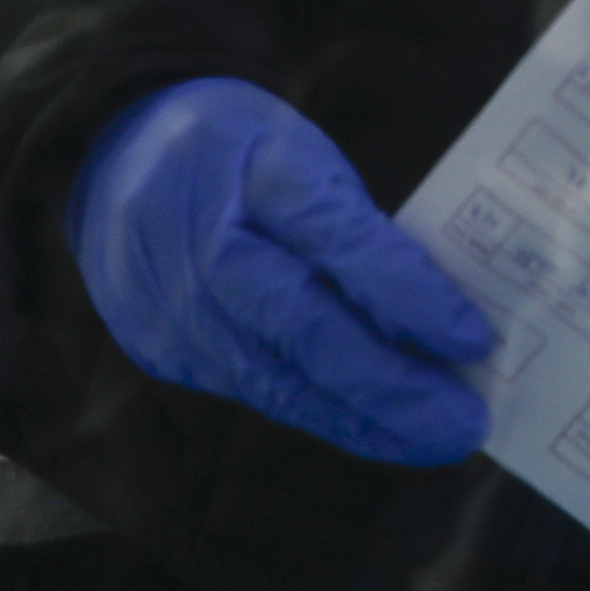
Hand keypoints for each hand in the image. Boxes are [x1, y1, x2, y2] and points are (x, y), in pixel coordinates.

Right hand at [69, 78, 498, 464]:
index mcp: (251, 173)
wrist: (116, 156)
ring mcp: (174, 308)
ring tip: (435, 439)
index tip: (473, 339)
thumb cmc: (237, 151)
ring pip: (278, 379)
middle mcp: (202, 248)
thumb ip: (356, 228)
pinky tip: (376, 430)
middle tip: (465, 423)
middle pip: (303, 328)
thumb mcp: (302, 153)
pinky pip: (255, 391)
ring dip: (364, 419)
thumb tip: (432, 312)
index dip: (407, 295)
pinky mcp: (165, 351)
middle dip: (391, 386)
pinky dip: (323, 415)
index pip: (338, 242)